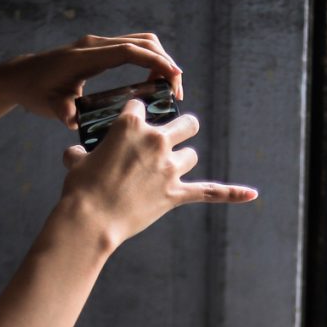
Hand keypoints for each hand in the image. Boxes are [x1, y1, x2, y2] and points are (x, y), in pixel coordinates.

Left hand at [0, 33, 183, 126]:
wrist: (21, 77)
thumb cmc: (35, 91)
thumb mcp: (47, 104)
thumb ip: (61, 110)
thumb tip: (71, 120)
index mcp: (87, 56)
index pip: (128, 51)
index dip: (154, 61)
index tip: (174, 78)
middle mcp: (96, 44)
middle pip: (142, 42)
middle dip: (165, 62)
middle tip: (176, 92)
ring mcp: (99, 44)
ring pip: (141, 42)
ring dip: (159, 60)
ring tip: (167, 89)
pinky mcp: (101, 49)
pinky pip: (133, 48)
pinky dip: (149, 60)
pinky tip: (153, 82)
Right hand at [57, 103, 254, 247]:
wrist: (90, 220)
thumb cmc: (79, 189)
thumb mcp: (75, 162)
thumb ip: (79, 153)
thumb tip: (74, 155)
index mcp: (131, 125)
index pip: (142, 106)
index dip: (136, 116)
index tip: (130, 124)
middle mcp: (155, 140)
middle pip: (185, 123)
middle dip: (180, 128)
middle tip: (170, 139)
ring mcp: (169, 167)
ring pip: (191, 154)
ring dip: (182, 160)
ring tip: (166, 173)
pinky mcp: (176, 193)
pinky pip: (211, 191)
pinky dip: (232, 193)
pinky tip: (252, 194)